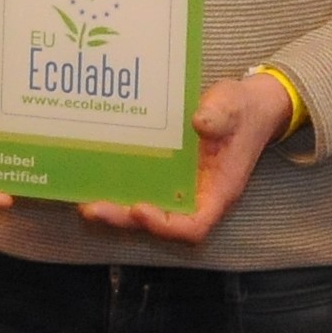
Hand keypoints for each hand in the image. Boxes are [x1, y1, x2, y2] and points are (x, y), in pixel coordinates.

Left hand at [80, 70, 292, 245]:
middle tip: (93, 208)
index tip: (141, 209)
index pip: (194, 226)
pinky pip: (143, 189)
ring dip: (116, 210)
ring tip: (85, 201)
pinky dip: (120, 190)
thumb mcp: (234, 105)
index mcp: (218, 191)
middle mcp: (197, 196)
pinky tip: (95, 179)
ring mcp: (180, 188)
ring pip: (147, 210)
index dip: (165, 226)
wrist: (246, 106)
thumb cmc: (243, 109)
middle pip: (161, 223)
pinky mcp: (167, 175)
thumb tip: (200, 122)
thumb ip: (220, 115)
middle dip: (126, 220)